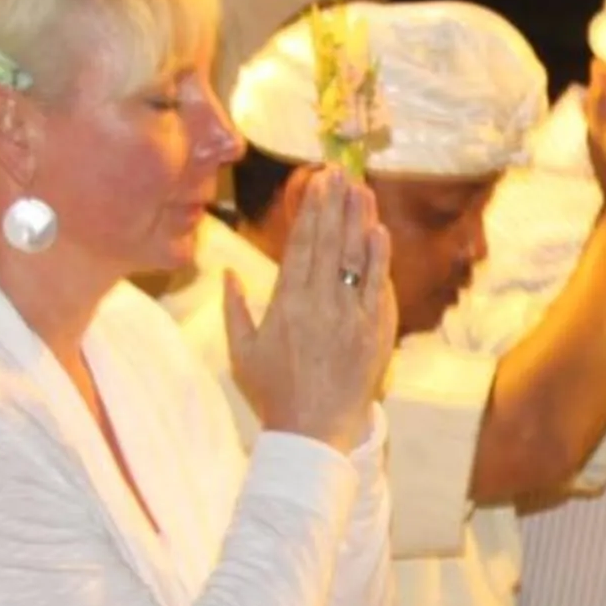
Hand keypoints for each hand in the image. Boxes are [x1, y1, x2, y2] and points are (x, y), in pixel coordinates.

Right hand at [225, 167, 393, 450]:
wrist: (315, 432)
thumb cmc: (275, 394)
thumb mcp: (242, 352)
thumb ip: (235, 309)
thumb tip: (227, 273)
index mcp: (285, 304)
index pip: (301, 244)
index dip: (310, 209)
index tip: (316, 182)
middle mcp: (319, 305)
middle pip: (329, 242)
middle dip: (335, 204)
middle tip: (340, 172)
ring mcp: (351, 318)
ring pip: (356, 259)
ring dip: (359, 220)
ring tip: (362, 190)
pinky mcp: (376, 333)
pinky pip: (378, 289)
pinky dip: (379, 259)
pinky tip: (379, 233)